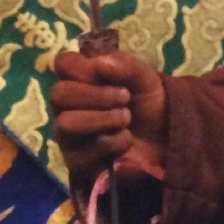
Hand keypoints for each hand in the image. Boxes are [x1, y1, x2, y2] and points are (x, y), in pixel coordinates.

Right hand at [49, 50, 169, 186]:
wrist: (163, 138)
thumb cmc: (147, 103)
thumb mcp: (144, 77)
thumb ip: (123, 64)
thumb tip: (98, 63)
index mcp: (79, 79)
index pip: (63, 63)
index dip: (83, 67)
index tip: (105, 74)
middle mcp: (66, 106)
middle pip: (59, 93)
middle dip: (97, 95)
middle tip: (125, 98)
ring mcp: (67, 134)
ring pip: (67, 122)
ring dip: (104, 119)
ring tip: (126, 120)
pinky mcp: (75, 159)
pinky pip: (85, 149)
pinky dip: (115, 142)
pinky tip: (125, 140)